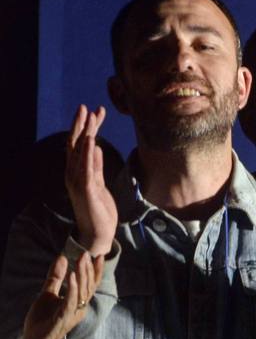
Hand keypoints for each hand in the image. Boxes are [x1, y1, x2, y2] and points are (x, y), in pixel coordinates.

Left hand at [21, 253, 99, 338]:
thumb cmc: (42, 320)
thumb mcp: (47, 293)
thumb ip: (56, 277)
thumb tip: (61, 258)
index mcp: (78, 302)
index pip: (91, 284)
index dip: (96, 271)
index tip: (98, 256)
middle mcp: (80, 307)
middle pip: (89, 286)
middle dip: (88, 269)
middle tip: (86, 254)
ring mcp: (73, 313)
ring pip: (82, 291)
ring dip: (82, 275)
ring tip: (81, 260)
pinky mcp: (64, 317)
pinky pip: (71, 301)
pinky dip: (72, 288)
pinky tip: (72, 276)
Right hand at [65, 105, 116, 255]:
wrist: (97, 232)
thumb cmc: (98, 208)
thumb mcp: (99, 183)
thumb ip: (96, 166)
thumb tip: (96, 148)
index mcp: (77, 171)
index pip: (79, 144)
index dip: (87, 127)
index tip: (96, 111)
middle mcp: (74, 174)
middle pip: (75, 144)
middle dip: (81, 125)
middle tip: (86, 107)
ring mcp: (79, 182)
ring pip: (79, 153)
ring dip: (85, 134)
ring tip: (90, 118)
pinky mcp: (87, 191)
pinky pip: (87, 169)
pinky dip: (88, 156)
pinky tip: (92, 143)